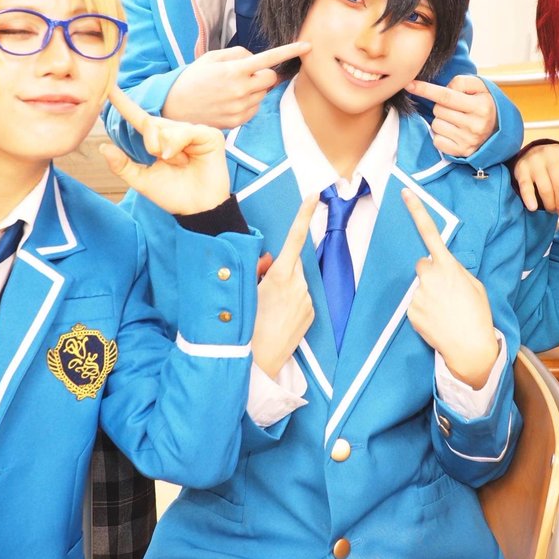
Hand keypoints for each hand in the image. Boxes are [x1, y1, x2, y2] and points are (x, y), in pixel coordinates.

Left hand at [99, 85, 229, 214]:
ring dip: (164, 149)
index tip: (109, 88)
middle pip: (151, 124)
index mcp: (160, 140)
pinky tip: (183, 160)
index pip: (138, 118)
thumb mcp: (142, 180)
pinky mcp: (209, 135)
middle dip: (150, 144)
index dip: (123, 103)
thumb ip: (122, 165)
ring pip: (165, 128)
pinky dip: (176, 145)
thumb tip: (102, 147)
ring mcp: (194, 132)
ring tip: (179, 163)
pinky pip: (184, 131)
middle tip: (164, 161)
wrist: (196, 209)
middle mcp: (176, 132)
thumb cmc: (173, 195)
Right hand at [162, 42, 309, 128]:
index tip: (307, 46)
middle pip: (271, 78)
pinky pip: (254, 108)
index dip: (290, 51)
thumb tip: (255, 59)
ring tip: (231, 90)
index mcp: (234, 70)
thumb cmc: (192, 79)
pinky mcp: (238, 121)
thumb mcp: (211, 58)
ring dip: (254, 89)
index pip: (269, 58)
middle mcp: (240, 89)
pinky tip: (229, 102)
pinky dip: (248, 103)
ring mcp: (240, 108)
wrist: (173, 107)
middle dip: (264, 74)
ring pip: (263, 94)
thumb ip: (237, 54)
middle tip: (246, 74)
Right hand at [251, 196, 317, 378]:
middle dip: (280, 267)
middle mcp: (299, 285)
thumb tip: (268, 261)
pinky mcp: (311, 314)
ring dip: (285, 285)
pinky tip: (278, 316)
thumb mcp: (246, 291)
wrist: (258, 362)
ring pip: (296, 281)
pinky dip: (291, 300)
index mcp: (280, 276)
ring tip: (268, 306)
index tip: (313, 196)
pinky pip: (301, 297)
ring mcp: (307, 300)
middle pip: (292, 263)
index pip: (293, 239)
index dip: (303, 215)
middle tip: (262, 283)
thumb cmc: (245, 326)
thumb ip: (258, 270)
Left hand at [402, 188, 497, 388]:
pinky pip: (414, 304)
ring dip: (428, 294)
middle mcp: (429, 276)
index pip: (430, 233)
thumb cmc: (477, 315)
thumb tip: (443, 268)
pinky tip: (437, 320)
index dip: (417, 211)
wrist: (470, 348)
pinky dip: (423, 310)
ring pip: (419, 286)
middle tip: (447, 292)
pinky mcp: (410, 311)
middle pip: (423, 265)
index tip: (405, 193)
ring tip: (445, 311)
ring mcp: (417, 294)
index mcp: (448, 266)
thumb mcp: (474, 285)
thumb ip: (456, 271)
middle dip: (431, 273)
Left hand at [408, 75, 497, 157]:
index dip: (426, 89)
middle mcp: (475, 125)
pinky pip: (437, 140)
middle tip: (456, 107)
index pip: (446, 96)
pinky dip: (441, 135)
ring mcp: (468, 140)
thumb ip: (460, 82)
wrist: (499, 129)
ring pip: (436, 124)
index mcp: (481, 106)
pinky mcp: (461, 152)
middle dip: (442, 105)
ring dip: (441, 120)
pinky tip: (454, 132)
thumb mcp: (479, 87)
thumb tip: (441, 90)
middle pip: (438, 110)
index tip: (409, 85)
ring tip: (457, 120)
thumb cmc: (484, 103)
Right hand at [513, 101, 558, 224]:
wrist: (524, 164)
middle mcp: (552, 153)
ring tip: (549, 207)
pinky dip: (532, 201)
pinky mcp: (521, 169)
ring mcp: (536, 160)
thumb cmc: (551, 174)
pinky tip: (533, 207)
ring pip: (547, 191)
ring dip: (549, 205)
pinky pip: (528, 189)